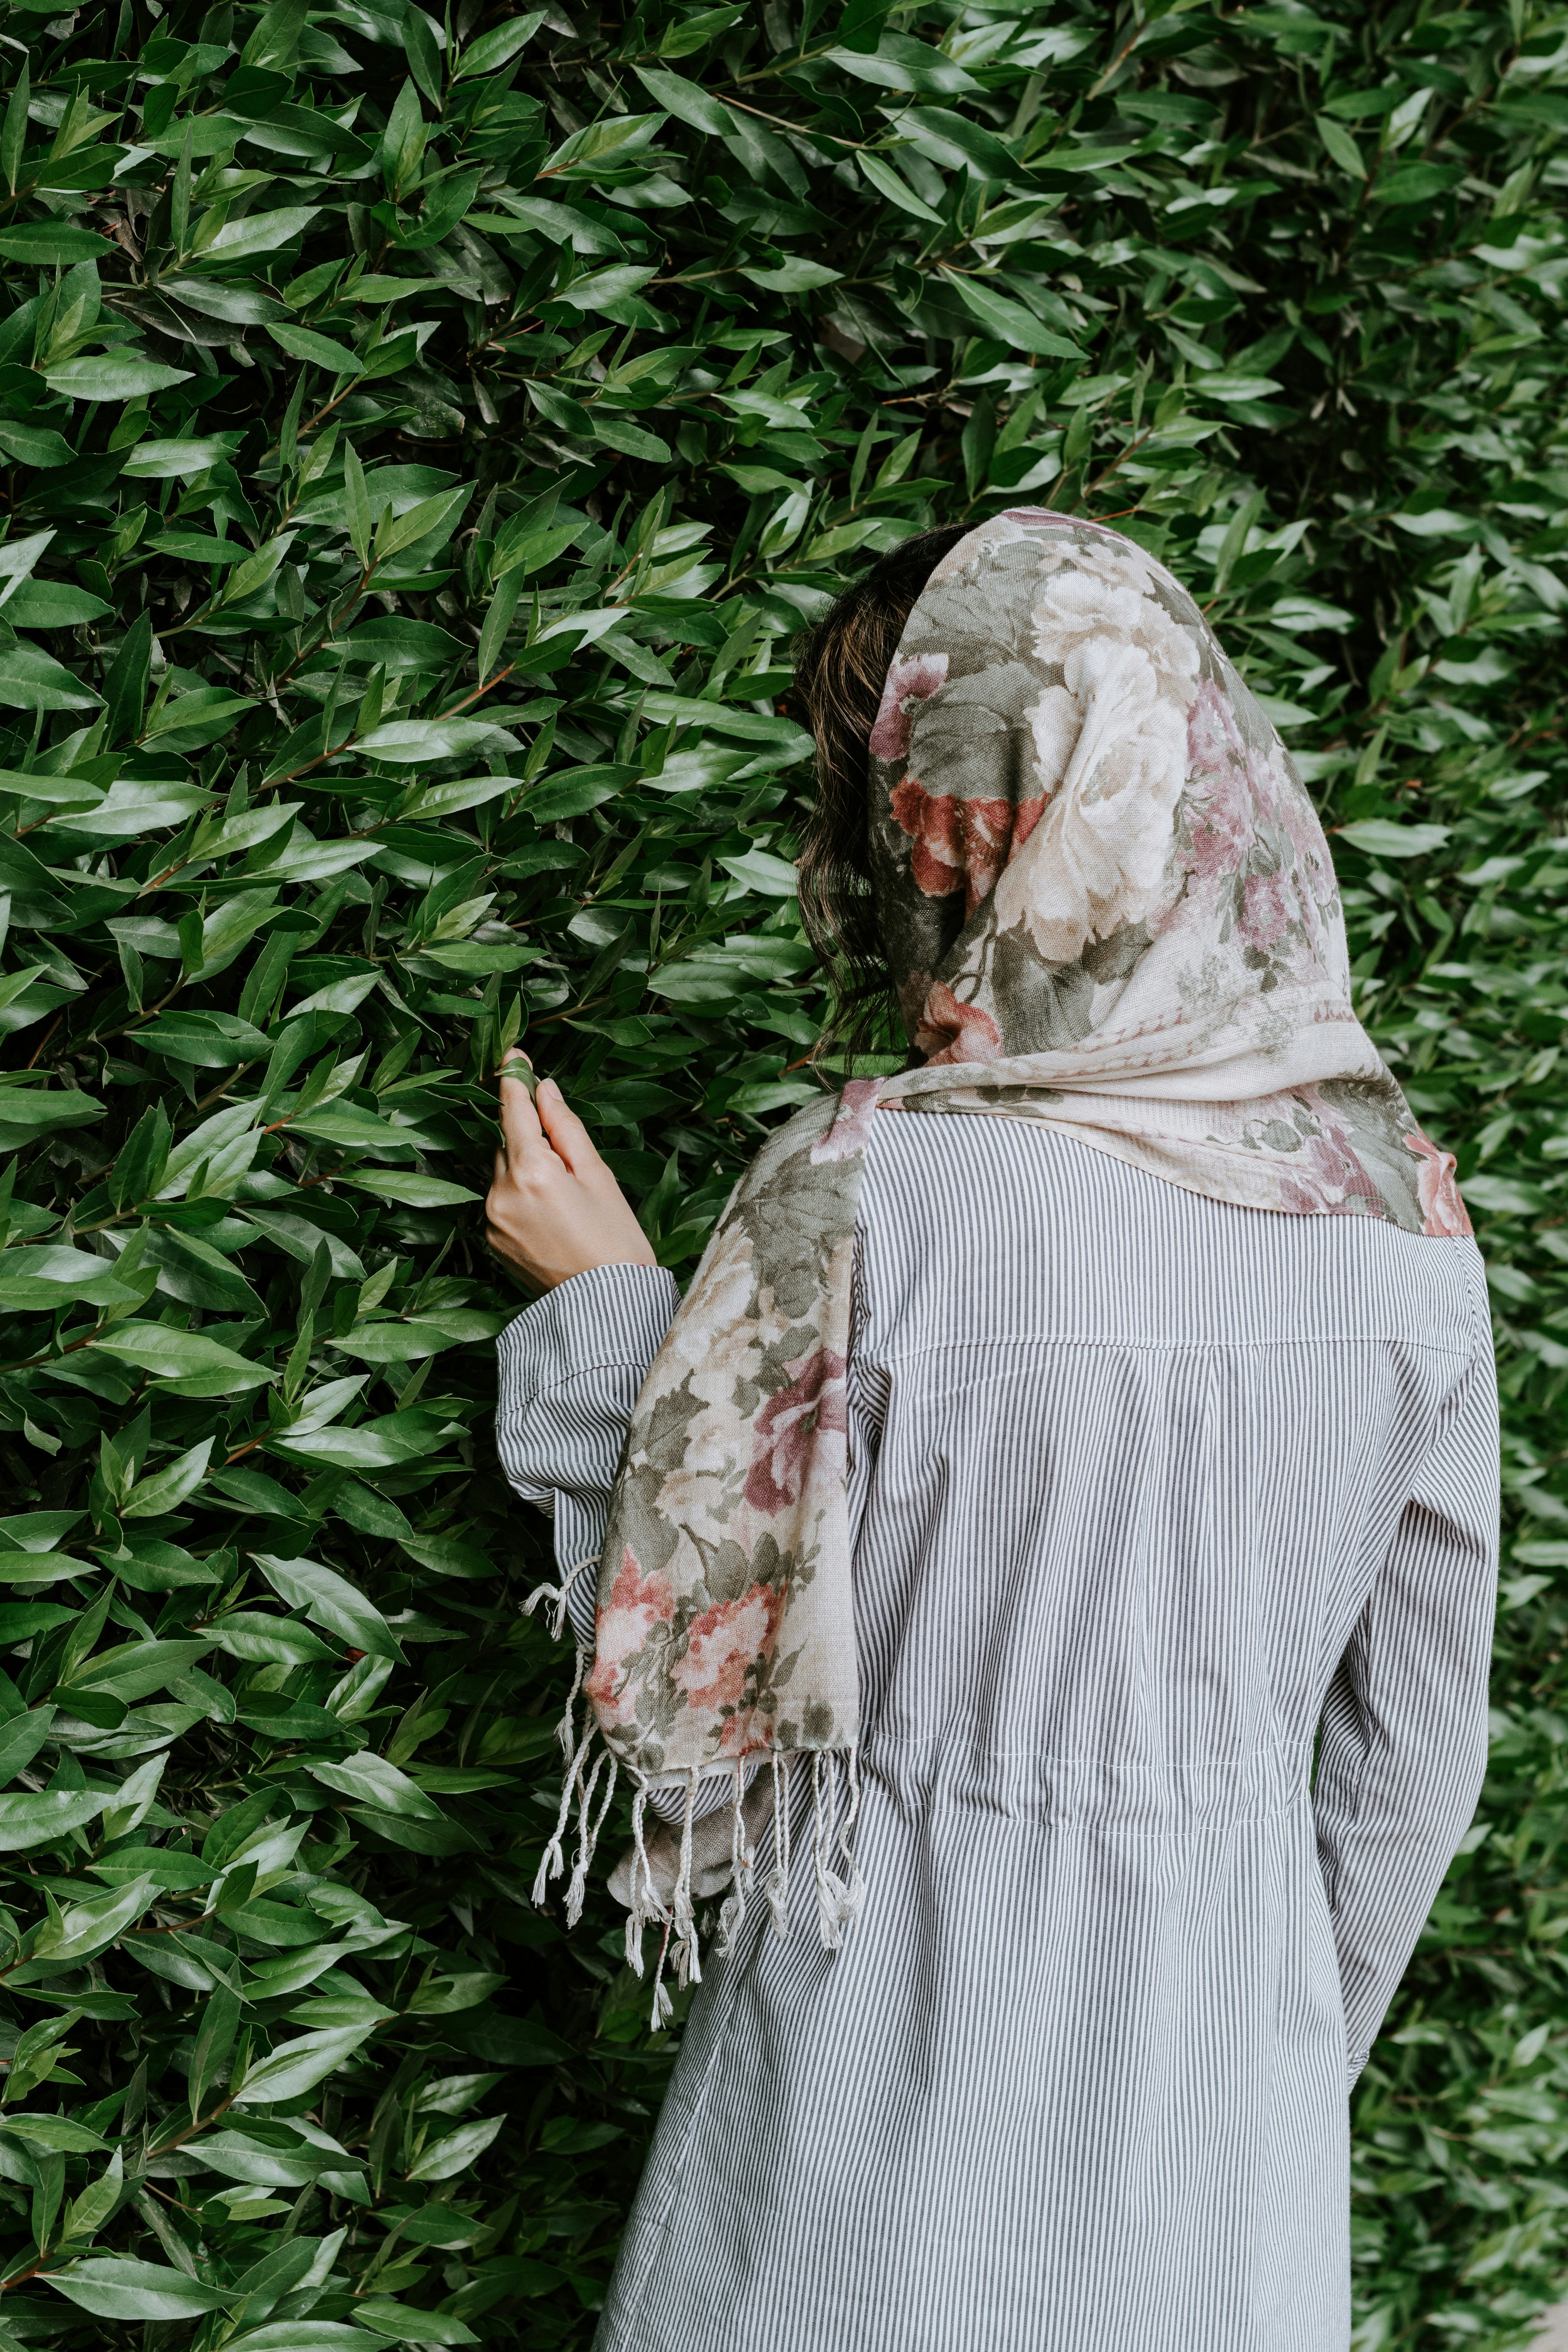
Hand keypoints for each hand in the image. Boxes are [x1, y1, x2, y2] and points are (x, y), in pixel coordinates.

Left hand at [486, 1050, 656, 1292]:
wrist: (608, 1307)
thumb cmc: (616, 1241)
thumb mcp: (598, 1176)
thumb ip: (565, 1128)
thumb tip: (545, 1089)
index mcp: (532, 1171)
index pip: (513, 1111)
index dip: (514, 1080)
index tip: (513, 1054)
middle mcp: (502, 1193)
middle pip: (507, 1141)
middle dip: (530, 1135)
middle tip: (568, 1154)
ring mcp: (492, 1219)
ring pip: (503, 1171)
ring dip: (526, 1166)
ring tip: (566, 1195)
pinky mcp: (492, 1240)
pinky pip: (501, 1200)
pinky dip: (520, 1194)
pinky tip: (552, 1214)